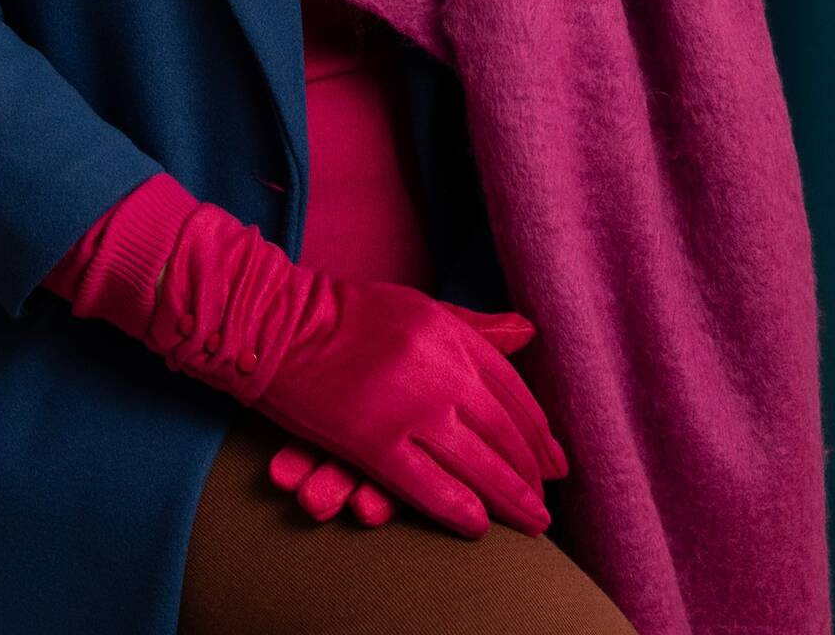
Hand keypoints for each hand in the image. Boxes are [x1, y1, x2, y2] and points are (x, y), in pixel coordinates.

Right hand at [145, 203, 568, 539]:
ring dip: (509, 499)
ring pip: (476, 464)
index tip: (555, 464)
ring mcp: (408, 406)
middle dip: (531, 474)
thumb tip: (529, 332)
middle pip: (503, 433)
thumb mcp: (420, 308)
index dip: (539, 434)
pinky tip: (477, 526)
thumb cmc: (349, 315)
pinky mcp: (372, 439)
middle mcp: (439, 368)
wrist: (279, 321)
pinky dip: (457, 509)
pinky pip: (427, 485)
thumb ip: (475, 326)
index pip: (513, 393)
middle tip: (545, 506)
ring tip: (530, 524)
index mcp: (451, 333)